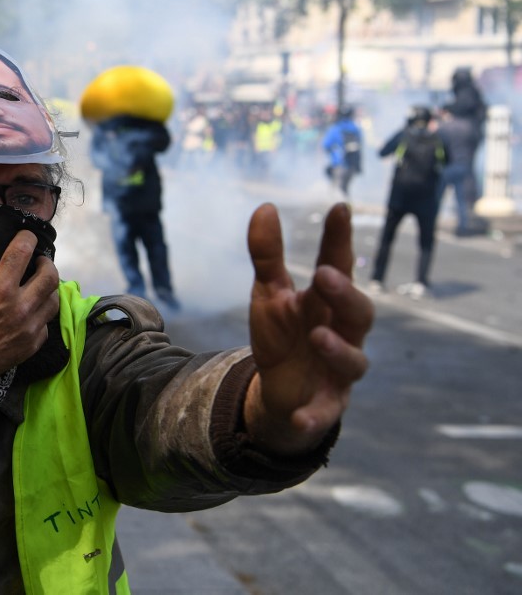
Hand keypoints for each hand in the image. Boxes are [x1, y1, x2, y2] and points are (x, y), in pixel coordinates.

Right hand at [0, 227, 60, 425]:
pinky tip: (32, 309)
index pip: (23, 253)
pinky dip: (43, 313)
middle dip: (46, 263)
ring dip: (49, 287)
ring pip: (54, 300)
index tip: (26, 236)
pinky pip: (47, 324)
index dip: (27, 238)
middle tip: (37, 261)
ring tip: (38, 283)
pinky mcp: (30, 346)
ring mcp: (28, 329)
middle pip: (50, 276)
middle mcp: (20, 308)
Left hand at [243, 203, 372, 455]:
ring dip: (337, 349)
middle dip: (346, 294)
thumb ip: (267, 254)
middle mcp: (343, 334)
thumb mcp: (269, 293)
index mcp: (327, 302)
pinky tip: (298, 417)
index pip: (338, 266)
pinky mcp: (327, 405)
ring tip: (316, 335)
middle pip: (359, 313)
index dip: (339, 239)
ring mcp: (338, 371)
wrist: (281, 391)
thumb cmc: (284, 334)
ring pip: (354, 362)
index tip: (338, 209)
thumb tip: (265, 206)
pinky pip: (325, 413)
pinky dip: (313, 417)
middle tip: (325, 275)